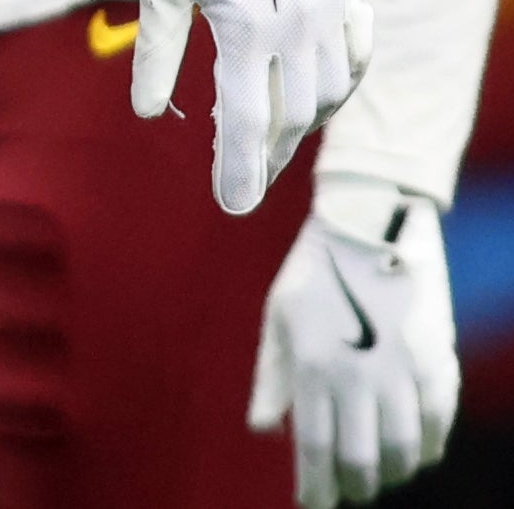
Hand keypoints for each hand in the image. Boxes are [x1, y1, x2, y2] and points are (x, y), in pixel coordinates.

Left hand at [137, 0, 369, 212]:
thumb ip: (158, 49)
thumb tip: (151, 113)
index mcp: (248, 22)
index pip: (247, 119)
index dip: (237, 169)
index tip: (229, 205)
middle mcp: (299, 21)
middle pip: (291, 115)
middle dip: (263, 154)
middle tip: (236, 180)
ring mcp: (331, 5)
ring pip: (328, 93)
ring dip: (298, 123)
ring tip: (261, 140)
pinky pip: (352, 58)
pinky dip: (332, 87)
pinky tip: (307, 98)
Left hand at [250, 176, 458, 507]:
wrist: (372, 221)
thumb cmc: (315, 268)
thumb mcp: (278, 315)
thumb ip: (271, 377)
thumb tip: (262, 429)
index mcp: (311, 364)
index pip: (315, 449)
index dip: (316, 488)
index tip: (313, 505)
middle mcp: (357, 374)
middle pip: (362, 461)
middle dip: (353, 488)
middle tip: (346, 494)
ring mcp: (401, 370)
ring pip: (403, 451)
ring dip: (391, 473)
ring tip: (378, 477)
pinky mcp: (437, 360)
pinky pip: (437, 423)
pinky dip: (426, 447)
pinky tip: (413, 453)